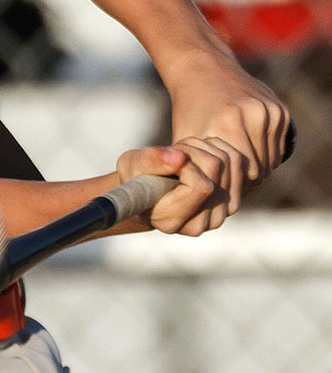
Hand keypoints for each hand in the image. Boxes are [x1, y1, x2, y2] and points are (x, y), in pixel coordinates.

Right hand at [115, 144, 230, 236]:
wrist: (149, 191)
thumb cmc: (136, 177)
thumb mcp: (131, 164)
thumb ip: (151, 161)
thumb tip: (180, 158)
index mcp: (171, 220)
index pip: (201, 187)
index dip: (187, 165)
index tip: (171, 159)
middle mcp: (199, 225)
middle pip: (216, 170)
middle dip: (195, 151)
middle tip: (175, 152)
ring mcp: (218, 216)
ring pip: (230, 163)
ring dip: (206, 148)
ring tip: (184, 155)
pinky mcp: (231, 204)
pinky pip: (240, 164)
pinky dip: (221, 150)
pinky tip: (199, 156)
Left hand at [165, 49, 290, 209]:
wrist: (203, 70)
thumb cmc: (188, 110)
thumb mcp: (184, 142)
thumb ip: (194, 173)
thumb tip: (205, 209)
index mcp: (226, 123)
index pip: (242, 174)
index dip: (233, 185)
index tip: (224, 190)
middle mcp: (251, 114)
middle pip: (259, 168)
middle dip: (245, 178)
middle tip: (231, 181)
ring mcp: (268, 110)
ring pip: (271, 158)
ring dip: (257, 167)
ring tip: (238, 167)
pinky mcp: (279, 109)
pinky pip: (279, 145)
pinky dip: (266, 152)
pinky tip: (248, 149)